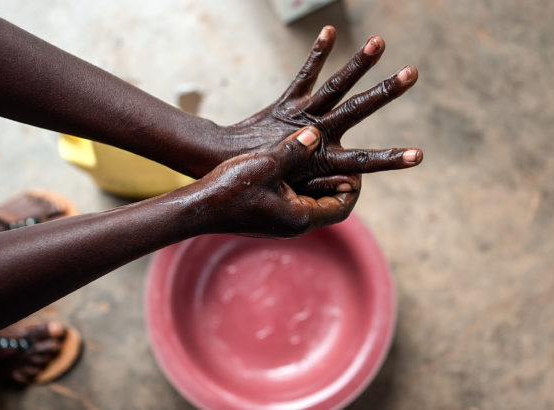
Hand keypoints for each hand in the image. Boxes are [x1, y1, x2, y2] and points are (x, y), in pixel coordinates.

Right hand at [199, 127, 357, 237]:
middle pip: (332, 206)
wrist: (197, 208)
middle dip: (342, 184)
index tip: (355, 166)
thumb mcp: (267, 162)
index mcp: (301, 217)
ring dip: (323, 184)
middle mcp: (294, 224)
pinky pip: (296, 201)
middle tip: (347, 161)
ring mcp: (281, 223)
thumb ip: (295, 148)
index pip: (343, 206)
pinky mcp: (268, 216)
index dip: (354, 186)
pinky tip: (298, 164)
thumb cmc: (231, 189)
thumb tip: (316, 133)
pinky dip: (304, 185)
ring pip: (313, 203)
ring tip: (328, 158)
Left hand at [217, 26, 421, 194]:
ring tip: (378, 41)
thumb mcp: (299, 189)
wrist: (226, 161)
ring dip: (358, 62)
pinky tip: (329, 29)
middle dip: (386, 91)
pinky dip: (318, 52)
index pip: (365, 160)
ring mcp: (302, 113)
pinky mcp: (287, 101)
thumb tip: (352, 187)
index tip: (419, 156)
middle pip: (357, 108)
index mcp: (324, 157)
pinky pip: (305, 74)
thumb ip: (326, 184)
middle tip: (412, 72)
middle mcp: (318, 131)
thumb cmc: (267, 180)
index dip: (392, 159)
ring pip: (336, 85)